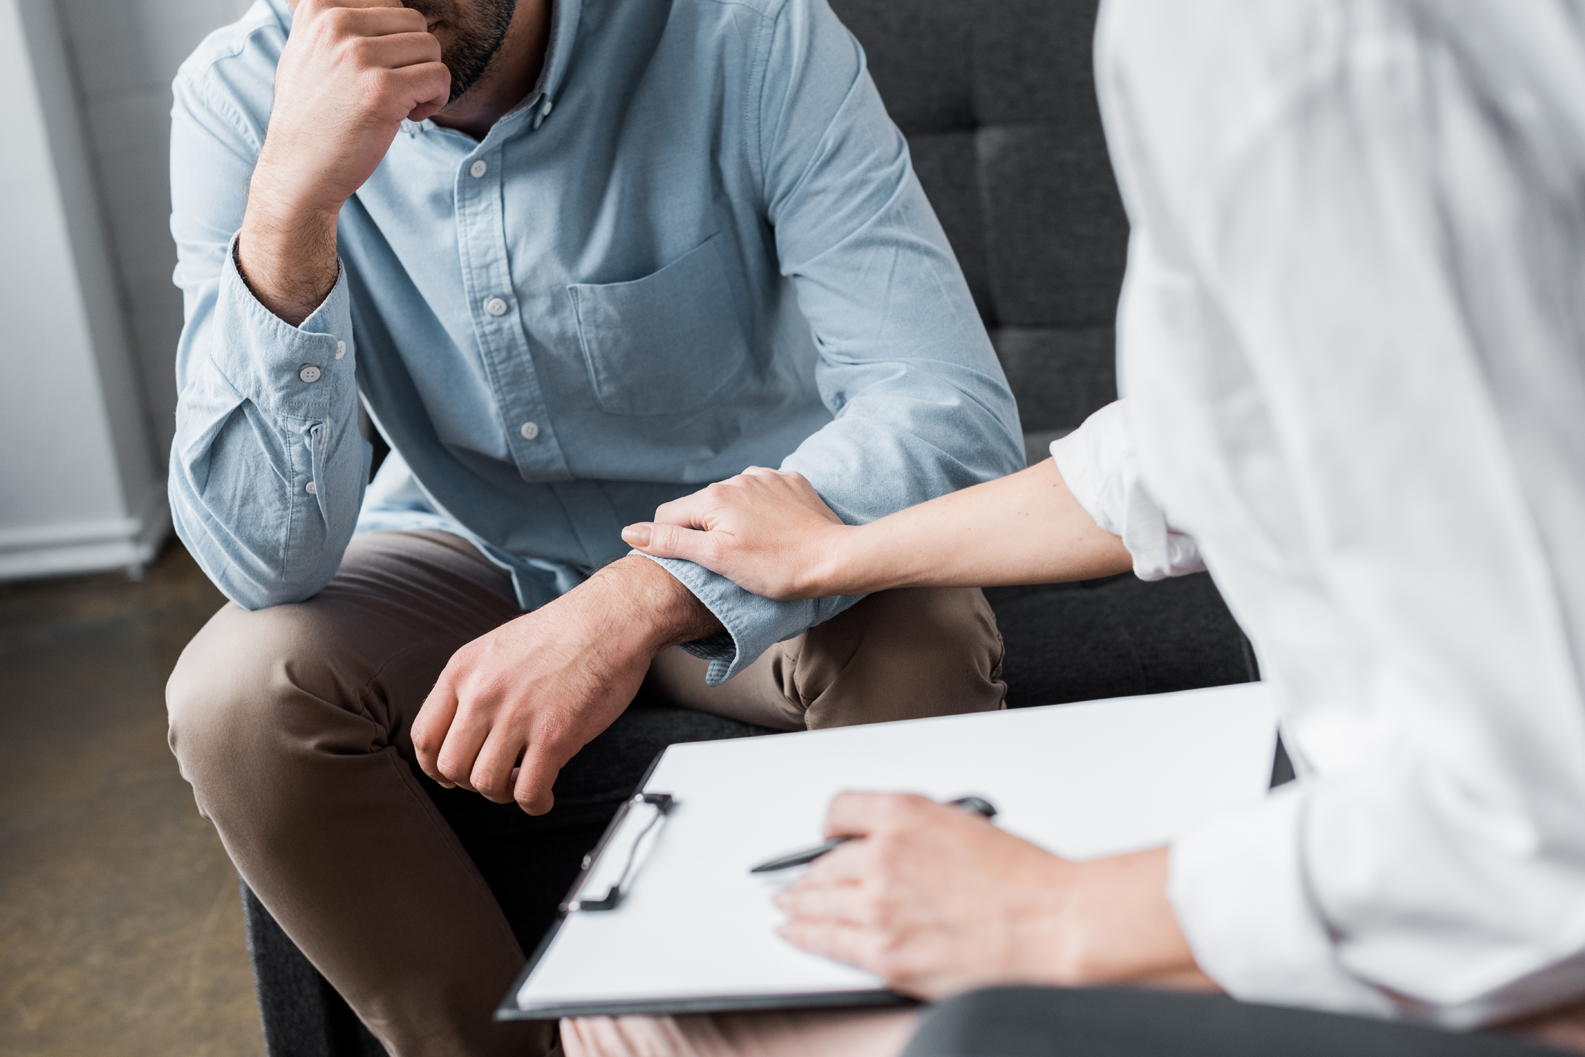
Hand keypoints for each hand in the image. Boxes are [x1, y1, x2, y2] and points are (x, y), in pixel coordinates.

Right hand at [240, 0, 449, 322]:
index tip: (377, 70)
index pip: (390, 4)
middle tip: (395, 90)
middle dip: (415, 59)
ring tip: (400, 104)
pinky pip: (439, 77)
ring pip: (431, 48)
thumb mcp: (308, 51)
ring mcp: (358, 56)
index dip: (395, 40)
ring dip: (426, 79)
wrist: (299, 170)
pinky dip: (435, 100)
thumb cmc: (313, 116)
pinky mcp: (382, 90)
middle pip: (415, 23)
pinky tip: (409, 117)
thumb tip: (390, 6)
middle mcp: (336, 24)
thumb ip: (339, 23)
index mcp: (319, 8)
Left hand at [410, 556, 721, 813]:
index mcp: (463, 670)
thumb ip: (473, 684)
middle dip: (470, 782)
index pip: (424, 737)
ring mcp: (518, 716)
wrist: (612, 618)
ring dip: (503, 794)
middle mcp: (483, 694)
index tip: (452, 774)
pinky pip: (529, 791)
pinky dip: (534, 803)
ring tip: (521, 782)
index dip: (435, 766)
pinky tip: (544, 796)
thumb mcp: (497, 647)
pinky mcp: (555, 735)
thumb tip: (460, 729)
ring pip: (486, 784)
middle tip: (494, 777)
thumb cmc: (564, 631)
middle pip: (451, 768)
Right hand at [621, 468, 854, 599]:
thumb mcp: (717, 559)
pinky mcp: (790, 482)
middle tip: (728, 562)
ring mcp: (766, 476)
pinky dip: (760, 511)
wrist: (836, 560)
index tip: (694, 566)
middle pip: (700, 507)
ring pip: (731, 499)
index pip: (668, 517)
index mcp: (714, 496)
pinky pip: (761, 493)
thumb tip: (631, 532)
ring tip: (755, 549)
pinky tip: (775, 532)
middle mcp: (737, 478)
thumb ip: (672, 542)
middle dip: (705, 531)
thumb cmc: (777, 567)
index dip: (671, 544)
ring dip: (733, 520)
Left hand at [774, 793, 1211, 999]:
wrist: (1053, 924)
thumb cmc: (1026, 879)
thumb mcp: (964, 824)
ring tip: (786, 904)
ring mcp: (879, 908)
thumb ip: (916, 831)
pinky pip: (826, 941)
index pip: (840, 809)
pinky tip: (793, 931)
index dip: (829, 823)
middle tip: (799, 878)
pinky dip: (802, 934)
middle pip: (824, 862)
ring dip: (797, 902)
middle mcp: (883, 856)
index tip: (825, 832)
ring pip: (816, 900)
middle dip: (809, 872)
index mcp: (905, 815)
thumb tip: (888, 845)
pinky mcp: (886, 953)